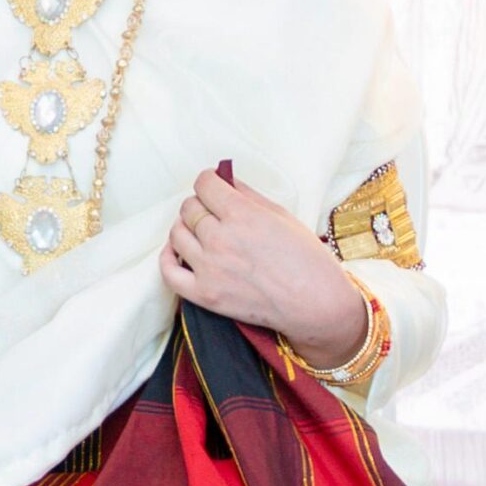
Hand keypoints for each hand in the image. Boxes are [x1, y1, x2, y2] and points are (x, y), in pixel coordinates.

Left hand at [160, 168, 368, 365]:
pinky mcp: (205, 295)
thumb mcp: (282, 215)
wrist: (317, 305)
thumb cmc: (307, 259)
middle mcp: (220, 239)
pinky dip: (168, 258)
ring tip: (200, 231)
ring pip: (177, 234)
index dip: (209, 181)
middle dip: (200, 205)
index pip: (204, 185)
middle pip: (189, 208)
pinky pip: (169, 272)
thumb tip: (224, 180)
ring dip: (186, 228)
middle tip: (213, 211)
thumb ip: (248, 195)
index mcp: (241, 215)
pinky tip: (178, 252)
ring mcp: (210, 268)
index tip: (213, 185)